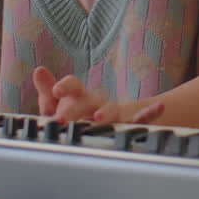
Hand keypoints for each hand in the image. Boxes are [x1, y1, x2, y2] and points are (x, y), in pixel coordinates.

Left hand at [31, 67, 163, 124]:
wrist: (103, 128)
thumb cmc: (77, 116)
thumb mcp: (57, 105)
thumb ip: (47, 91)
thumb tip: (39, 69)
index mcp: (77, 96)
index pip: (72, 85)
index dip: (65, 86)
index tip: (56, 91)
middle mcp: (96, 101)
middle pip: (86, 100)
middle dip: (74, 108)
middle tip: (62, 118)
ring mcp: (113, 112)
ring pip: (109, 109)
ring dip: (104, 111)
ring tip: (97, 118)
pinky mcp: (128, 123)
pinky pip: (140, 119)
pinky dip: (150, 113)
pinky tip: (159, 108)